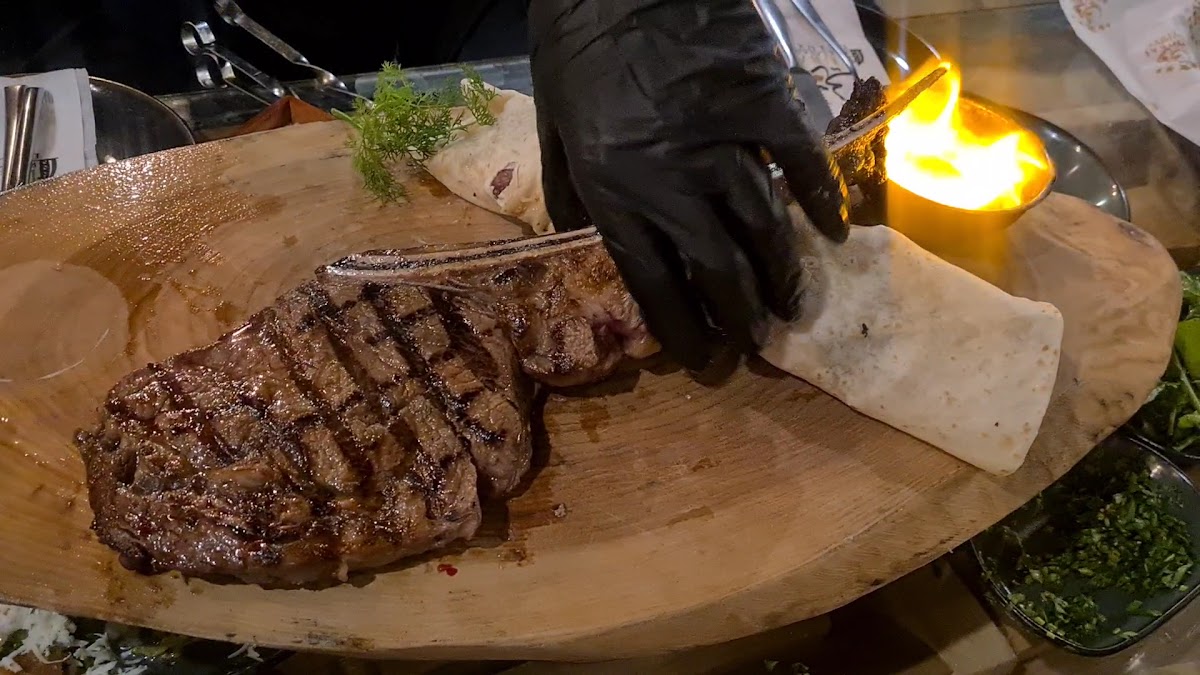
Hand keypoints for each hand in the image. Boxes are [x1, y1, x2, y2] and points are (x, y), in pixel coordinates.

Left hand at [529, 0, 849, 370]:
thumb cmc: (576, 47)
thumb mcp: (553, 125)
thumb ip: (570, 189)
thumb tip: (580, 236)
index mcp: (615, 190)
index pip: (653, 282)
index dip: (681, 328)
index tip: (702, 359)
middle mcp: (673, 181)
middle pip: (717, 269)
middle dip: (740, 317)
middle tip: (756, 342)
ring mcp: (725, 141)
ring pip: (765, 228)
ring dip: (783, 275)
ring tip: (794, 307)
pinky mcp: (765, 102)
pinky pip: (804, 163)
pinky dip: (823, 200)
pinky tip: (835, 232)